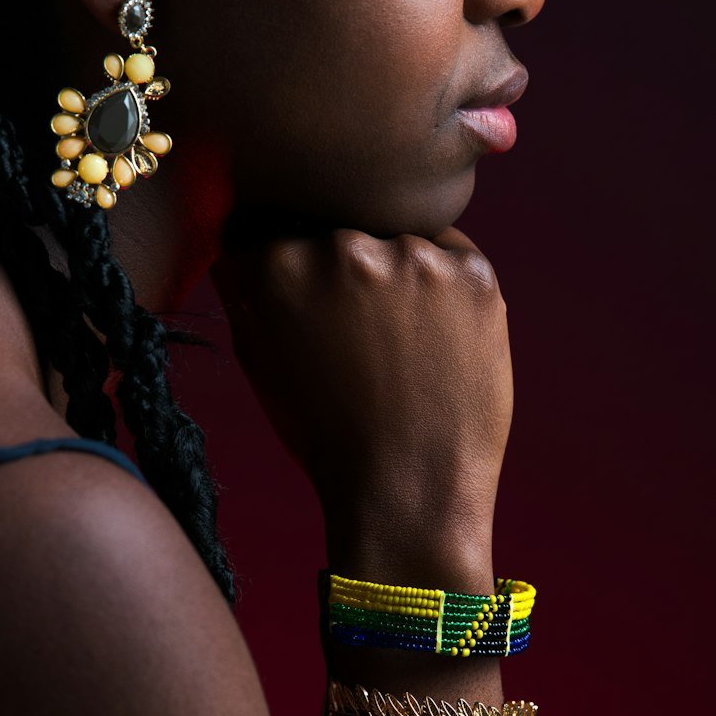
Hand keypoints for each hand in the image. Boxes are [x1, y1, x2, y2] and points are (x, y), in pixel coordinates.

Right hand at [210, 224, 511, 542]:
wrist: (410, 491)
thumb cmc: (328, 437)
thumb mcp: (260, 362)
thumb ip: (244, 289)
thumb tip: (242, 235)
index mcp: (278, 265)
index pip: (270, 224)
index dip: (283, 259)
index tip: (302, 296)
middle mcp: (343, 248)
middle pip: (336, 225)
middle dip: (340, 267)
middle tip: (358, 333)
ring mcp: (414, 256)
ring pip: (396, 236)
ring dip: (394, 273)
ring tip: (400, 345)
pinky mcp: (472, 271)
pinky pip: (450, 253)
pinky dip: (443, 286)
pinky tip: (436, 342)